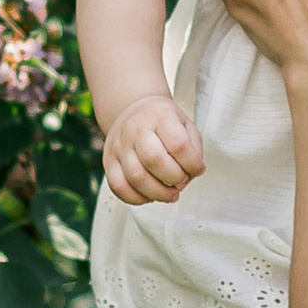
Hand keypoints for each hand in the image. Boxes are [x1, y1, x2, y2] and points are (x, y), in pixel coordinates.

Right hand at [102, 89, 205, 205]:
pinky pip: (118, 187)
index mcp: (160, 116)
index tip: (198, 170)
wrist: (133, 109)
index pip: (178, 145)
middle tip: (181, 182)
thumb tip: (189, 177)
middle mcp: (135, 128)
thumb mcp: (185, 125)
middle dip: (174, 179)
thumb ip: (193, 150)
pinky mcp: (108, 161)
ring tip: (170, 194)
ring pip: (136, 177)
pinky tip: (150, 196)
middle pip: (154, 160)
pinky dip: (137, 199)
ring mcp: (119, 145)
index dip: (192, 164)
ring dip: (158, 193)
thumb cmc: (164, 122)